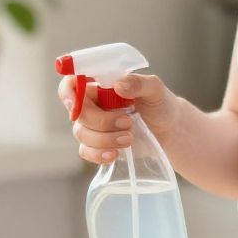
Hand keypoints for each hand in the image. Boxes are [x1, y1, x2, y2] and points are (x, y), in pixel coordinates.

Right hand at [58, 72, 177, 164]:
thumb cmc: (160, 104)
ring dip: (104, 139)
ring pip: (82, 133)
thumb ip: (138, 83)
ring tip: (129, 138)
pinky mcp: (98, 145)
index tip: (75, 104)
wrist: (169, 130)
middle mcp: (93, 104)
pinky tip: (115, 154)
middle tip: (127, 123)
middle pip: (78, 113)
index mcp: (101, 85)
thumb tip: (118, 85)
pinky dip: (98, 154)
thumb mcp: (155, 89)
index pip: (72, 83)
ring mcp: (93, 126)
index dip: (68, 92)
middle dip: (101, 121)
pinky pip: (86, 151)